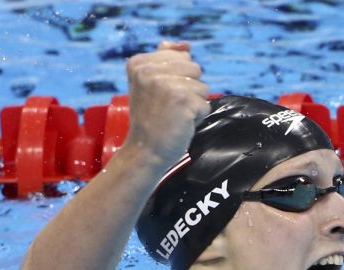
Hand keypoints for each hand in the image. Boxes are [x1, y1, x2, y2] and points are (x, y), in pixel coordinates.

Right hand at [123, 41, 210, 168]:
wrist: (145, 151)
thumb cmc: (151, 119)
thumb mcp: (151, 84)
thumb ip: (166, 60)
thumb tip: (186, 45)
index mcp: (139, 62)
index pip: (181, 56)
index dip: (178, 78)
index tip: (160, 96)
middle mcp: (149, 70)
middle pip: (194, 68)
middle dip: (189, 90)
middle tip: (169, 107)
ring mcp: (166, 84)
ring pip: (202, 87)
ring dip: (194, 104)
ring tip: (174, 115)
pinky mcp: (182, 100)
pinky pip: (205, 104)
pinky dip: (197, 118)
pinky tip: (180, 124)